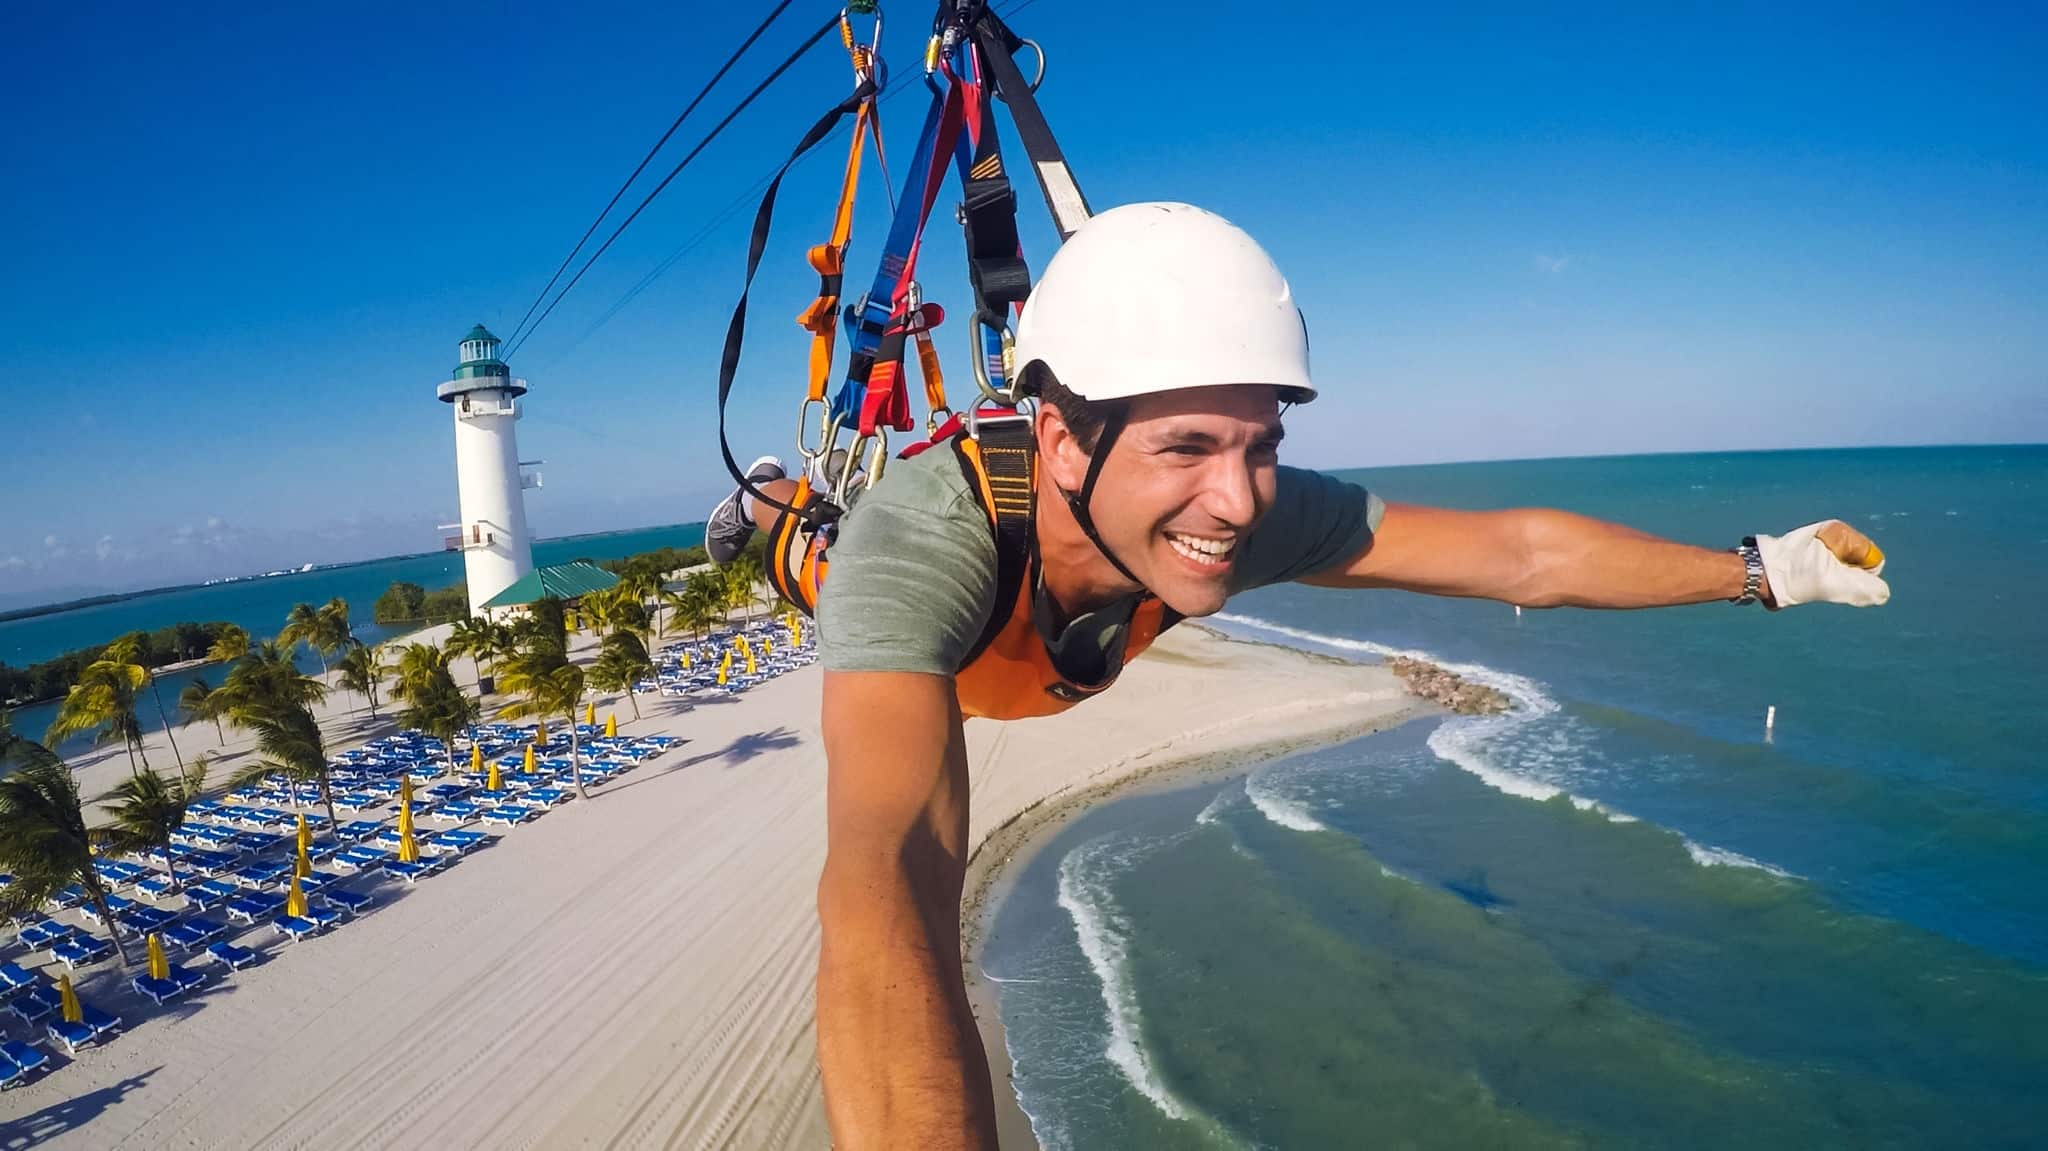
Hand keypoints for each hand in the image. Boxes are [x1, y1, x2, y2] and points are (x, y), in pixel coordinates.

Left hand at [1754, 521, 1889, 607]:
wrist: (1760, 574)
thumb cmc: (1795, 576)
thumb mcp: (1835, 583)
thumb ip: (1865, 588)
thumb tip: (1883, 593)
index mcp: (1840, 531)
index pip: (1872, 557)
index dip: (1861, 574)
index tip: (1839, 578)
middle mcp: (1831, 534)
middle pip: (1858, 563)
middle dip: (1847, 577)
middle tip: (1823, 581)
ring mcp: (1819, 543)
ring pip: (1843, 569)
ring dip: (1834, 580)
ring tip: (1812, 580)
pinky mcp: (1808, 554)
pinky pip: (1828, 570)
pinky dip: (1823, 580)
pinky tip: (1806, 581)